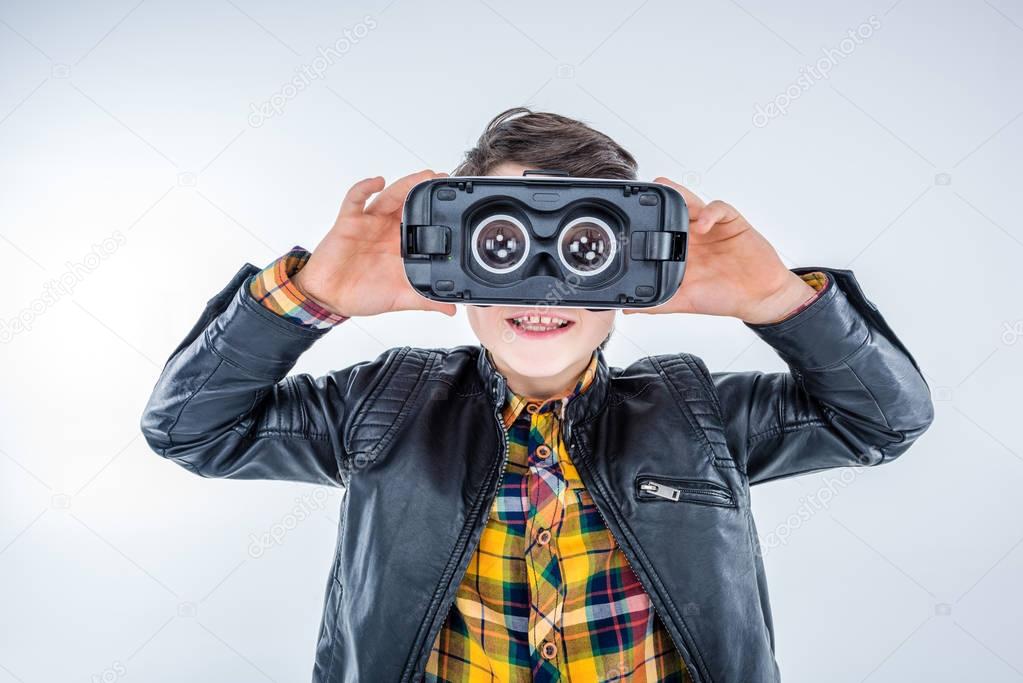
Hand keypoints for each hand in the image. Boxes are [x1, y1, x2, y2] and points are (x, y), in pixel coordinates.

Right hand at [291, 170, 455, 317]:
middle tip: (443, 179)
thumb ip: (424, 301)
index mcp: (401, 245)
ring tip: (424, 176)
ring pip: (389, 196)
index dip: (437, 212)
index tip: (455, 204)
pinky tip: (378, 181)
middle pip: (409, 203)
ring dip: (406, 184)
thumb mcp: (399, 298)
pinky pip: (356, 199)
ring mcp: (369, 223)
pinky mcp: (349, 221)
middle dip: (425, 189)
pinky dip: (365, 187)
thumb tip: (451, 309)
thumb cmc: (361, 294)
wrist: (328, 297)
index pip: (423, 223)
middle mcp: (387, 230)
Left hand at [623, 177, 817, 323]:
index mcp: (680, 250)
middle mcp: (693, 235)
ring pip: (693, 203)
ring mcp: (712, 227)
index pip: (659, 229)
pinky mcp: (732, 222)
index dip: (646, 220)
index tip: (630, 216)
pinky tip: (702, 224)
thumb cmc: (723, 297)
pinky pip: (719, 209)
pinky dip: (710, 212)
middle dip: (662, 199)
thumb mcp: (685, 302)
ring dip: (681, 195)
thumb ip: (657, 304)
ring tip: (668, 191)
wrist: (759, 297)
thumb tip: (627, 309)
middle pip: (674, 210)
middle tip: (648, 190)